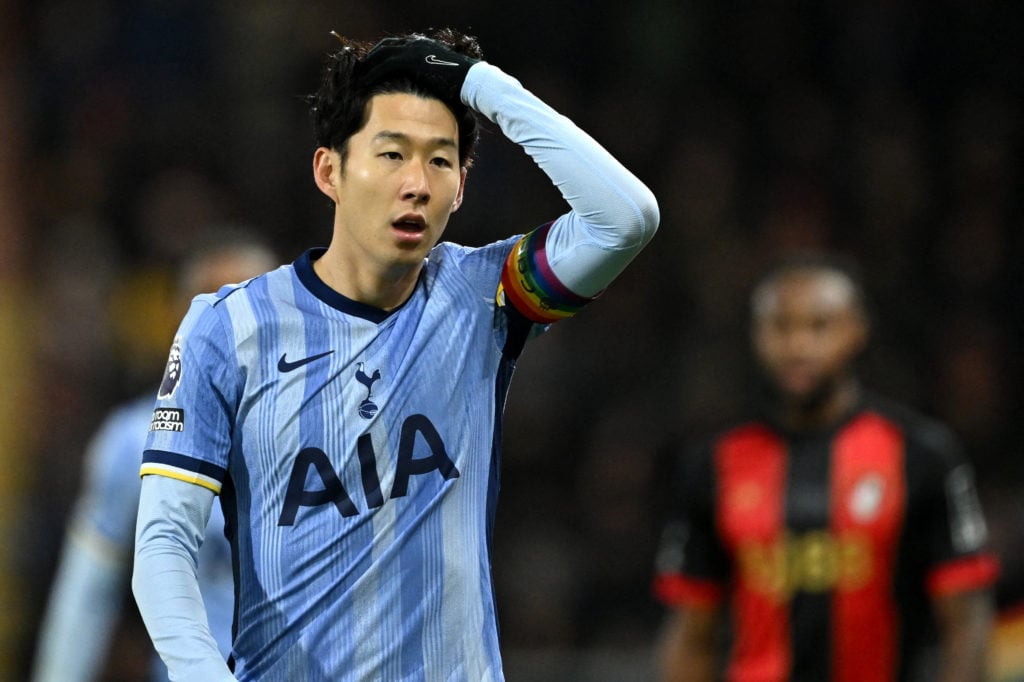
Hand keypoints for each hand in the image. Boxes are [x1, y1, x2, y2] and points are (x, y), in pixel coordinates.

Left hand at [358, 36, 478, 105]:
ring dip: (368, 66)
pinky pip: (386, 64)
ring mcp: (413, 49)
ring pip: (382, 54)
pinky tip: (365, 83)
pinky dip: (374, 73)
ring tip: (358, 79)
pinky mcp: (411, 58)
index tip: (371, 68)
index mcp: (422, 46)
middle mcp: (416, 43)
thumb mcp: (439, 77)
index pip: (394, 47)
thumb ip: (426, 78)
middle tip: (359, 73)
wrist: (471, 81)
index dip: (380, 57)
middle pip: (384, 47)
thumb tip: (419, 91)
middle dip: (371, 59)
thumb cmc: (459, 86)